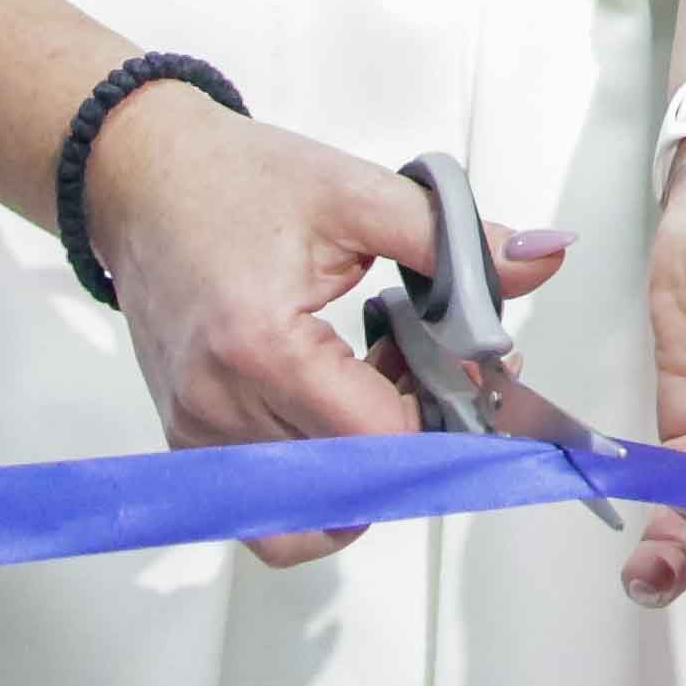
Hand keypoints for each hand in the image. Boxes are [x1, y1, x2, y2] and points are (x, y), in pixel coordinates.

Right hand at [77, 81, 572, 569]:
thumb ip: (458, 239)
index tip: (480, 378)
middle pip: (351, 482)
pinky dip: (320, 475)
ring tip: (384, 383)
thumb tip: (544, 258)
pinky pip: (267, 504)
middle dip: (416, 441)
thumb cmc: (236, 181)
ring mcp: (195, 434)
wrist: (141, 179)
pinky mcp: (187, 441)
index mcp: (262, 347)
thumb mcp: (360, 193)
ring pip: (311, 506)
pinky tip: (342, 402)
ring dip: (367, 463)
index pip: (378, 440)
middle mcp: (219, 407)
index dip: (445, 419)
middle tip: (441, 373)